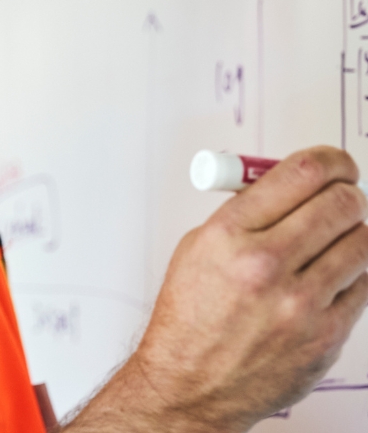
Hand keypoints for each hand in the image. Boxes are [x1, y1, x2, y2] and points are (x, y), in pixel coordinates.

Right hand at [68, 146, 367, 432]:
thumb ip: (245, 209)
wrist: (191, 382)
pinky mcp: (326, 336)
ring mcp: (301, 304)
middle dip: (347, 192)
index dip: (329, 160)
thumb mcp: (199, 244)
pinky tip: (330, 273)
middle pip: (341, 204)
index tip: (336, 162)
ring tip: (333, 237)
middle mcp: (266, 265)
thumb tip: (293, 181)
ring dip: (353, 231)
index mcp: (229, 234)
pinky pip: (364, 285)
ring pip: (362, 242)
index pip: (299, 174)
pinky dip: (353, 271)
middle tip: (342, 194)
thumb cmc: (191, 313)